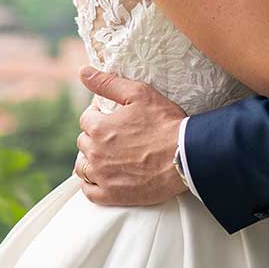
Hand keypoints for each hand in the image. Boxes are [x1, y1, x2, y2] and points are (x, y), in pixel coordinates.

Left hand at [74, 65, 186, 205]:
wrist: (186, 156)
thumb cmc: (165, 123)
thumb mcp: (138, 94)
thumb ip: (107, 83)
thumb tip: (82, 72)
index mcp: (98, 128)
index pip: (86, 119)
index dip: (99, 116)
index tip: (113, 118)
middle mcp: (95, 153)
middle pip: (84, 142)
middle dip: (96, 137)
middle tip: (116, 136)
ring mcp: (102, 176)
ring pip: (83, 167)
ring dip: (91, 159)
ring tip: (107, 156)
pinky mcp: (112, 195)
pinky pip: (89, 191)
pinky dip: (92, 183)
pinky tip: (104, 177)